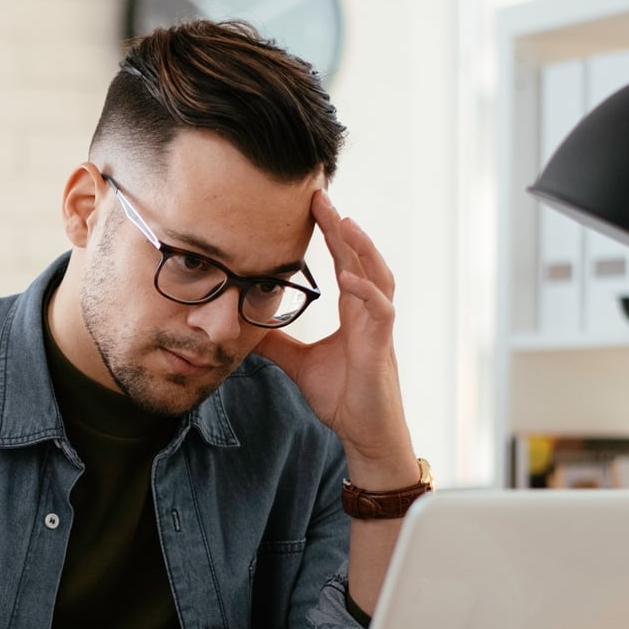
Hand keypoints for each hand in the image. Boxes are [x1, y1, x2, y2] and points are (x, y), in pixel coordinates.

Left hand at [250, 189, 415, 485]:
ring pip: (377, 275)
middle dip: (340, 226)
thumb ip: (277, 343)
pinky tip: (347, 276)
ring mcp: (379, 326)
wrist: (364, 433)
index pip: (343, 260)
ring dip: (360, 248)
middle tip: (319, 195)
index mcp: (353, 311)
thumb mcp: (298, 363)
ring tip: (342, 222)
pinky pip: (379, 311)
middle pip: (359, 257)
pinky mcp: (382, 346)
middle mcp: (369, 311)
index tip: (311, 205)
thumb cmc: (343, 398)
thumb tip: (246, 329)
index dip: (330, 233)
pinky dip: (366, 291)